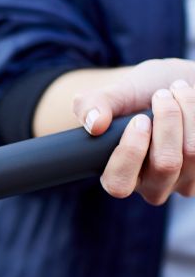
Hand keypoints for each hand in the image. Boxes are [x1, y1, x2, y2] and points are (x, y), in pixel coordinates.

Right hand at [70, 58, 194, 203]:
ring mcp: (185, 182)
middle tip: (162, 94)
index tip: (140, 119)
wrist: (173, 89)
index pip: (119, 183)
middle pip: (165, 164)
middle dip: (167, 121)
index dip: (131, 151)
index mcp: (118, 177)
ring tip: (178, 90)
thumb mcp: (114, 94)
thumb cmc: (139, 94)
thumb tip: (95, 125)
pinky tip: (191, 100)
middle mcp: (152, 187)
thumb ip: (92, 106)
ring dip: (188, 111)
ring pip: (193, 152)